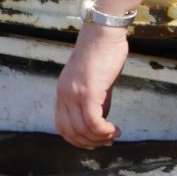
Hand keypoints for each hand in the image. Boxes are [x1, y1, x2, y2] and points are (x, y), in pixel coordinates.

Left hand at [54, 28, 128, 146]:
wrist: (103, 33)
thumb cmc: (102, 53)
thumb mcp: (96, 81)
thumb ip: (97, 101)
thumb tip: (102, 121)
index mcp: (62, 93)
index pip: (62, 126)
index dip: (78, 139)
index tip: (95, 140)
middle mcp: (64, 96)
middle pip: (70, 132)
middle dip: (89, 142)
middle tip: (107, 141)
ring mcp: (75, 95)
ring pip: (82, 130)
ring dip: (100, 138)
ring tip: (114, 134)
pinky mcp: (89, 92)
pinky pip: (93, 122)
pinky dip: (104, 130)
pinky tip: (114, 129)